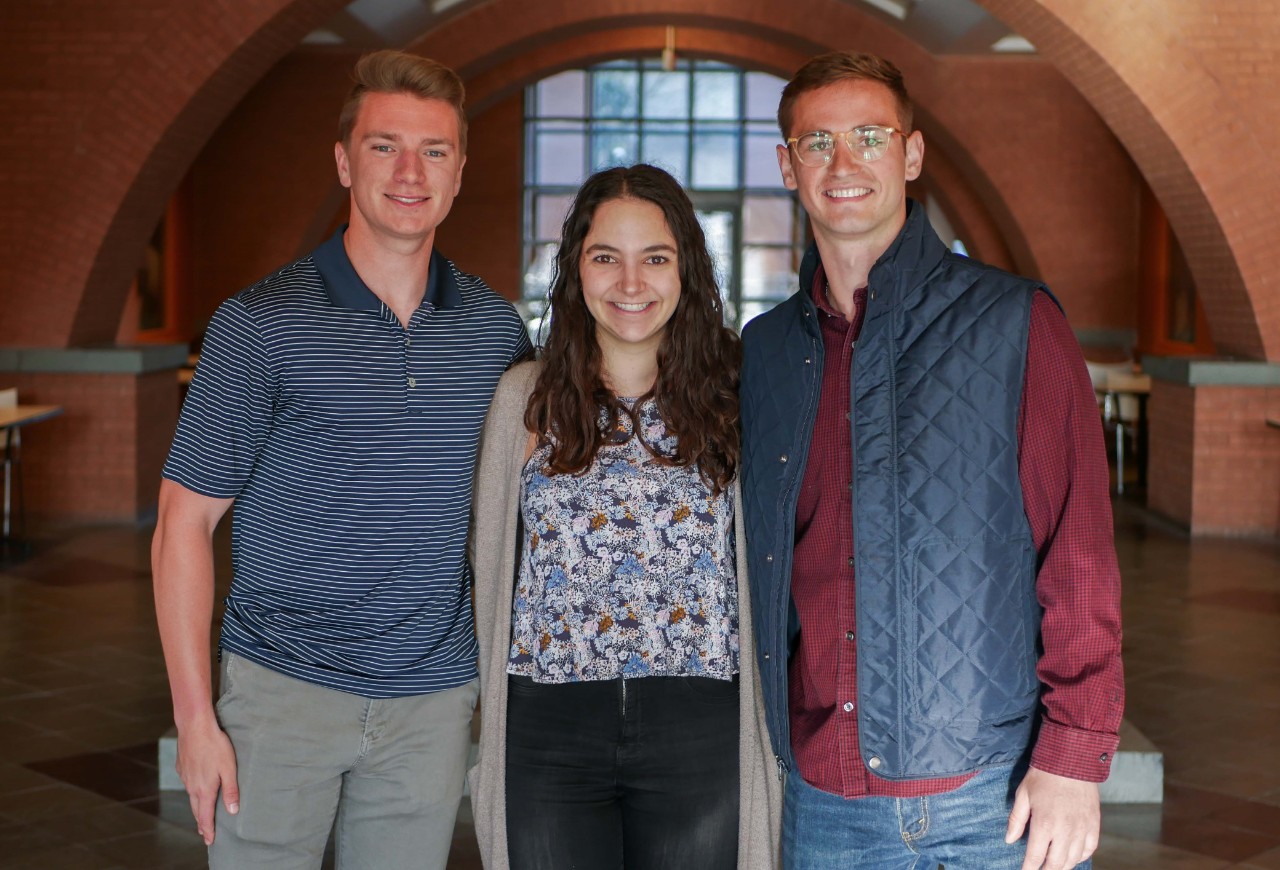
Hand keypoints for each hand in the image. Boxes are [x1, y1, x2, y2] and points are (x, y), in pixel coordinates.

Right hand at [175, 717, 239, 844]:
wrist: (194, 727)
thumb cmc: (215, 746)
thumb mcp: (229, 768)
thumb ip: (231, 791)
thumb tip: (233, 812)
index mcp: (204, 789)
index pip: (205, 816)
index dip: (208, 829)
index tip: (210, 841)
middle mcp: (192, 786)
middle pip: (196, 809)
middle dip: (202, 823)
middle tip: (205, 833)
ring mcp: (185, 777)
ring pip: (191, 797)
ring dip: (197, 808)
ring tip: (201, 814)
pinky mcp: (182, 767)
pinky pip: (188, 784)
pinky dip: (192, 792)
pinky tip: (196, 789)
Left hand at [1006, 768, 1099, 869]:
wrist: (1071, 760)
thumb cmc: (1043, 776)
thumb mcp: (1023, 795)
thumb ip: (1016, 820)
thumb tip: (1009, 840)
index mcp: (1044, 823)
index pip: (1035, 856)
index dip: (1029, 868)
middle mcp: (1065, 830)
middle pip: (1056, 864)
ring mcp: (1082, 828)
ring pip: (1073, 860)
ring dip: (1062, 866)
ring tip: (1053, 865)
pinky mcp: (1094, 824)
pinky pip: (1089, 849)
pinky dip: (1080, 856)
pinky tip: (1072, 855)